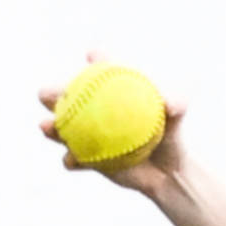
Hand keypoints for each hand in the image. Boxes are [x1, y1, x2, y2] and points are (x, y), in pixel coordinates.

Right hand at [37, 49, 186, 195]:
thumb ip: (176, 106)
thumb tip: (171, 103)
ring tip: (49, 127)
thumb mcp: (177, 119)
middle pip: (61, 96)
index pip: (99, 67)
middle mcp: (87, 108)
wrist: (167, 169)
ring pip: (58, 128)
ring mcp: (81, 133)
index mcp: (105, 89)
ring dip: (50, 127)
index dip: (96, 57)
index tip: (95, 55)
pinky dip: (71, 160)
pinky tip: (74, 160)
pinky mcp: (83, 158)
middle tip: (51, 95)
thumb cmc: (171, 135)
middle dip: (50, 92)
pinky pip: (72, 160)